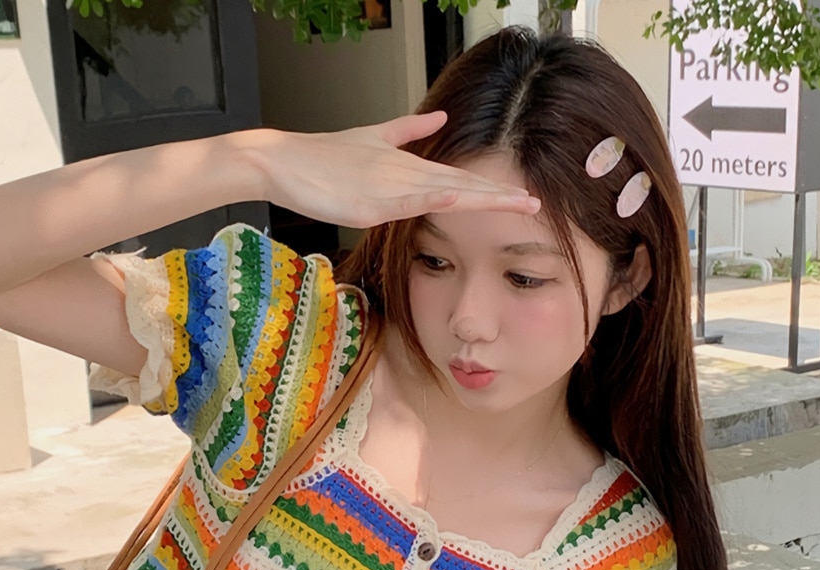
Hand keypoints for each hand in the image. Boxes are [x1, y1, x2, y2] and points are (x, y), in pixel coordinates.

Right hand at [244, 112, 539, 228]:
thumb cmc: (322, 157)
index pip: (459, 179)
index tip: (523, 197)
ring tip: (515, 203)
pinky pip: (406, 199)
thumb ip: (407, 131)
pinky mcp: (369, 201)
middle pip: (462, 186)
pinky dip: (431, 197)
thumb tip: (439, 117)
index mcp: (408, 165)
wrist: (283, 160)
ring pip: (444, 192)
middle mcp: (405, 173)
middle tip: (536, 203)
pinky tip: (455, 198)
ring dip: (481, 197)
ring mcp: (389, 186)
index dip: (492, 188)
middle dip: (500, 197)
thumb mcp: (371, 139)